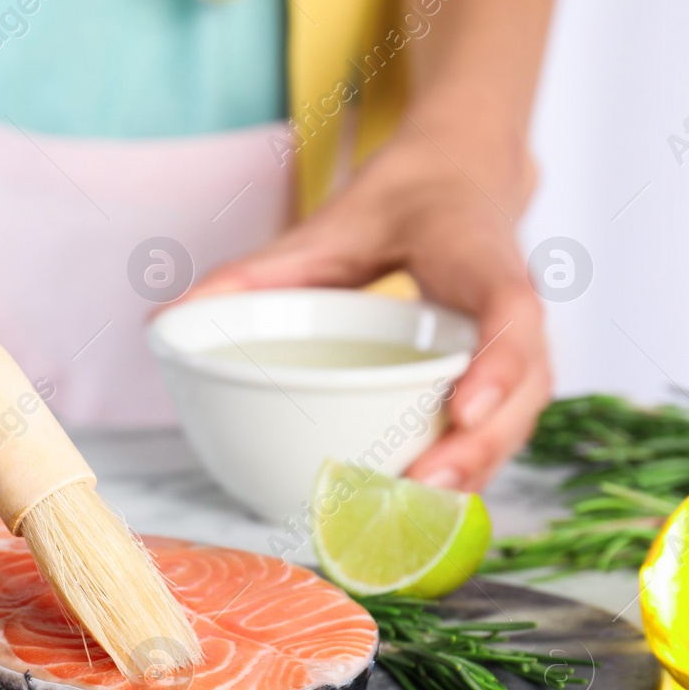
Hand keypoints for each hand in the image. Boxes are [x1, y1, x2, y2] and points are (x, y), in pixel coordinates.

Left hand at [186, 124, 550, 492]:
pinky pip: (498, 427)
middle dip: (481, 444)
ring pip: (518, 418)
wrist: (461, 177)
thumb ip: (251, 273)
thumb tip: (162, 320)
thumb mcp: (324, 227)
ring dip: (476, 468)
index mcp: (480, 258)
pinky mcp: (502, 376)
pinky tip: (418, 507)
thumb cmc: (400, 205)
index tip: (465, 408)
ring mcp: (515, 348)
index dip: (498, 363)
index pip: (510, 311)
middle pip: (527, 386)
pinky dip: (467, 466)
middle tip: (423, 485)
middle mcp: (511, 311)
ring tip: (416, 512)